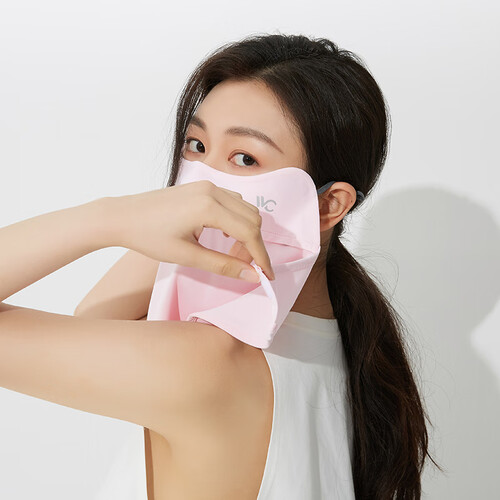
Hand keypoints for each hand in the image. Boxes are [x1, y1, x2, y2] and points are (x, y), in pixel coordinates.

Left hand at [104, 180, 274, 282]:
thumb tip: (252, 277)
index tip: (267, 275)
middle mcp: (213, 191)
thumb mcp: (187, 256)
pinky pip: (233, 202)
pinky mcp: (203, 187)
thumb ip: (223, 266)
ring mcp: (208, 186)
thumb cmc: (149, 237)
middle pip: (253, 218)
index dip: (261, 256)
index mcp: (209, 207)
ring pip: (245, 209)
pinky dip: (237, 220)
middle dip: (254, 245)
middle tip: (244, 267)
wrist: (122, 216)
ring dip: (247, 232)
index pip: (249, 232)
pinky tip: (224, 236)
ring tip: (232, 254)